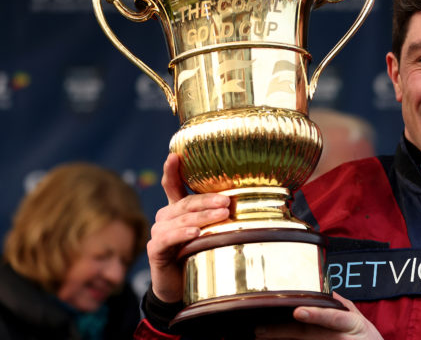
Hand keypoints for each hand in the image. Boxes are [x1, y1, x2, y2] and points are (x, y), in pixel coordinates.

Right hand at [146, 153, 230, 302]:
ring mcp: (159, 232)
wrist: (181, 286)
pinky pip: (168, 238)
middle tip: (227, 201)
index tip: (174, 155)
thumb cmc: (199, 253)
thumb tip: (244, 200)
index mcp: (178, 208)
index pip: (173, 184)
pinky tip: (195, 233)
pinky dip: (182, 234)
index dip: (172, 170)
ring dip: (202, 216)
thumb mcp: (211, 231)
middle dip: (207, 200)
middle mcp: (165, 216)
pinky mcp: (155, 249)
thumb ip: (218, 215)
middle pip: (186, 202)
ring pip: (181, 219)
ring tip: (221, 214)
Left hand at [253, 293, 382, 339]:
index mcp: (351, 324)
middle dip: (282, 332)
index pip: (332, 317)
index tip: (298, 312)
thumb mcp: (360, 321)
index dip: (316, 314)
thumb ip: (343, 305)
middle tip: (260, 329)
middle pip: (308, 334)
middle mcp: (341, 339)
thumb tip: (327, 290)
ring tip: (262, 335)